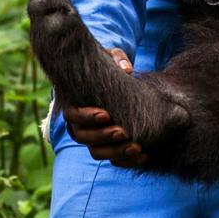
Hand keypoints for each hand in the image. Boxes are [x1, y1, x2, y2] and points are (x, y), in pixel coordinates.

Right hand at [64, 47, 148, 166]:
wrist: (115, 81)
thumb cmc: (108, 67)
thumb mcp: (112, 57)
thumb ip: (117, 60)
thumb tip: (127, 69)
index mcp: (77, 103)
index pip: (73, 116)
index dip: (86, 117)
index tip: (106, 114)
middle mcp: (81, 124)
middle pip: (84, 137)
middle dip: (103, 136)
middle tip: (123, 131)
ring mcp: (94, 137)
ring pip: (98, 152)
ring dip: (116, 152)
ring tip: (136, 147)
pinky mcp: (109, 146)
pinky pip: (114, 159)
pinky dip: (128, 160)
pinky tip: (145, 155)